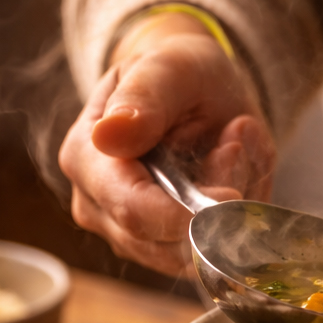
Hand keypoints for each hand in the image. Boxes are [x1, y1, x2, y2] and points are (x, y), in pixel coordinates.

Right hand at [58, 14, 275, 273]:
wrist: (193, 94)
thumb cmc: (179, 74)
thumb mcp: (170, 67)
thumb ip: (144, 97)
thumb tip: (108, 136)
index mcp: (86, 158)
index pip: (133, 210)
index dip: (187, 213)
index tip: (234, 194)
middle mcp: (96, 205)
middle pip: (163, 241)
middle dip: (213, 204)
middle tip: (236, 145)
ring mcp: (125, 235)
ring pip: (187, 255)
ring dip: (225, 211)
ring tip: (231, 149)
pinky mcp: (158, 251)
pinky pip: (201, 255)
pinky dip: (228, 221)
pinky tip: (231, 175)